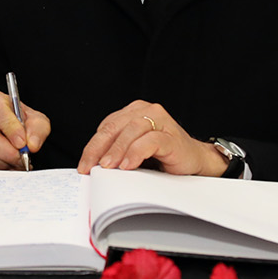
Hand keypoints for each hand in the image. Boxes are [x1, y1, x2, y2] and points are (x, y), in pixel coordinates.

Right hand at [0, 89, 49, 169]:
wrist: (11, 131)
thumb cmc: (21, 122)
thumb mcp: (36, 120)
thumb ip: (38, 129)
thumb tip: (31, 145)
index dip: (9, 129)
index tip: (22, 143)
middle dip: (6, 152)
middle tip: (22, 158)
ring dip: (1, 163)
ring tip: (17, 164)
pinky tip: (9, 167)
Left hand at [77, 101, 227, 176]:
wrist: (194, 162)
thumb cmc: (162, 157)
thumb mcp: (133, 152)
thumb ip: (116, 151)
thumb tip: (92, 166)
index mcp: (133, 112)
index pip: (107, 127)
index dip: (92, 147)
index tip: (84, 165)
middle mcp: (146, 111)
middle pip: (115, 127)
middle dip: (99, 149)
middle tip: (91, 167)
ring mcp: (161, 121)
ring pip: (131, 131)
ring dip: (117, 150)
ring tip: (108, 167)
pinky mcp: (171, 136)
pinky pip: (150, 141)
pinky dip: (136, 153)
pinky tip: (128, 165)